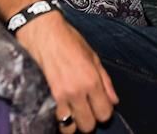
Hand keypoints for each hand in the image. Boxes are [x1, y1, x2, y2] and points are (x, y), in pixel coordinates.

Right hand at [15, 10, 118, 132]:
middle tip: (86, 111)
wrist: (43, 32)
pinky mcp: (44, 97)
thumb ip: (105, 81)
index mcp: (92, 80)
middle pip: (88, 126)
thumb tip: (113, 100)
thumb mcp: (93, 56)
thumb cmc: (68, 40)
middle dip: (89, 120)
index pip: (104, 113)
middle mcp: (77, 92)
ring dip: (72, 123)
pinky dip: (58, 118)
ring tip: (72, 112)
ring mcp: (59, 97)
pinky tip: (61, 109)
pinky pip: (54, 119)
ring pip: (69, 128)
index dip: (104, 113)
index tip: (100, 107)